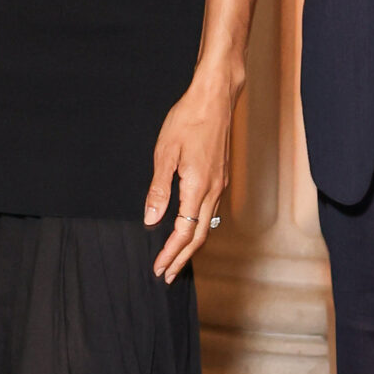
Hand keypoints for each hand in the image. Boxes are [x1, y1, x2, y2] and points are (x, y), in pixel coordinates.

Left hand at [145, 64, 240, 281]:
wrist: (215, 98)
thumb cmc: (187, 120)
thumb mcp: (164, 154)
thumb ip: (159, 190)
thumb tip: (151, 219)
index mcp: (197, 186)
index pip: (184, 232)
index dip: (170, 253)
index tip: (158, 268)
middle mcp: (213, 190)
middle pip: (199, 236)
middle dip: (182, 258)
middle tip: (167, 275)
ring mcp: (220, 184)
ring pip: (207, 225)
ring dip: (190, 246)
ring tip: (175, 259)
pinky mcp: (221, 176)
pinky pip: (210, 211)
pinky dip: (198, 228)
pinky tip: (188, 230)